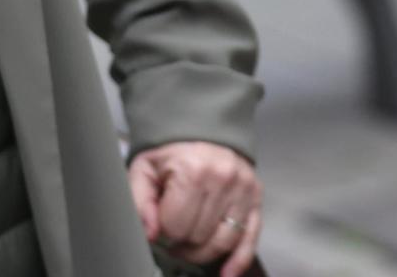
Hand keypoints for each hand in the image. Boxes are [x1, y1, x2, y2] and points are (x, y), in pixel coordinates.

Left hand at [127, 141, 262, 276]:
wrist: (202, 133)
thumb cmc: (172, 154)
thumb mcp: (144, 170)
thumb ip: (140, 202)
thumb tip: (149, 233)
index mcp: (193, 170)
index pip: (176, 226)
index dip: (163, 231)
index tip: (160, 225)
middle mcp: (223, 179)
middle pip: (198, 237)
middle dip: (181, 242)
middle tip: (173, 233)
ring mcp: (243, 190)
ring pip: (222, 243)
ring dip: (203, 252)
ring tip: (189, 245)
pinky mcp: (256, 200)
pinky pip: (250, 239)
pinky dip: (238, 261)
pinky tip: (227, 273)